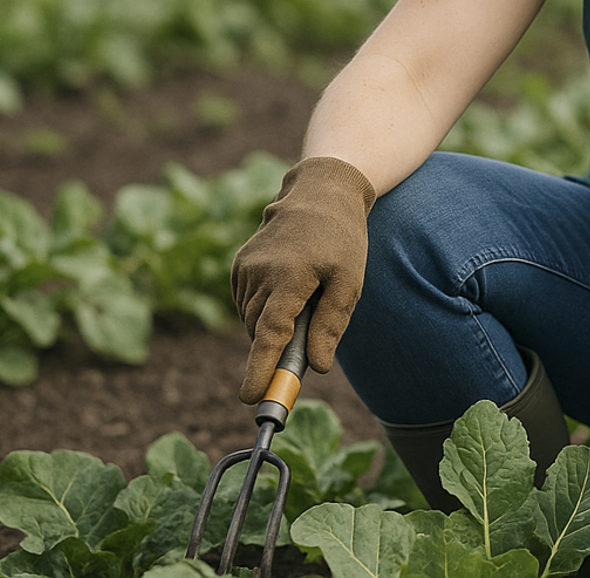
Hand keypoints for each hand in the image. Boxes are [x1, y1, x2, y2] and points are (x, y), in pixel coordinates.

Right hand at [230, 157, 375, 402]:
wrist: (321, 192)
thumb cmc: (342, 238)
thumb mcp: (349, 281)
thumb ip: (331, 324)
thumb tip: (317, 366)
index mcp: (290, 277)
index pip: (270, 334)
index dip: (260, 369)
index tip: (251, 398)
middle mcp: (260, 272)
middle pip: (261, 332)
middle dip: (277, 349)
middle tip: (308, 343)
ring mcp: (245, 267)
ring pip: (252, 320)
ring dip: (273, 325)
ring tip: (306, 297)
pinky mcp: (239, 264)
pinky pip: (247, 304)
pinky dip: (264, 309)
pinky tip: (289, 290)